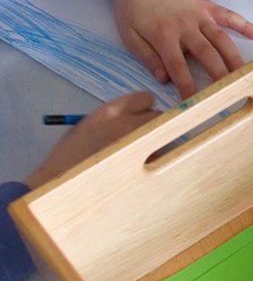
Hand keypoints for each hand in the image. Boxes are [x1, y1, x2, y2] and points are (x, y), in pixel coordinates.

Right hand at [24, 92, 158, 188]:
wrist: (62, 182)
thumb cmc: (70, 154)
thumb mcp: (87, 125)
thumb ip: (112, 118)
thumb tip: (134, 117)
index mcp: (112, 111)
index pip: (146, 98)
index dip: (143, 107)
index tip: (139, 115)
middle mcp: (130, 124)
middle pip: (159, 115)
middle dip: (152, 123)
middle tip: (141, 134)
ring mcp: (141, 145)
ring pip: (162, 136)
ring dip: (155, 141)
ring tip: (137, 152)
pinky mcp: (146, 165)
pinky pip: (160, 156)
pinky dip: (154, 159)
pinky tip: (138, 166)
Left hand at [108, 0, 252, 99]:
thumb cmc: (133, 11)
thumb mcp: (130, 37)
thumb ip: (149, 57)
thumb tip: (164, 79)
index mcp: (164, 36)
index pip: (178, 67)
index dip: (188, 86)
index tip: (196, 103)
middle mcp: (185, 25)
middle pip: (206, 53)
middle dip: (219, 74)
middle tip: (230, 91)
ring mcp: (199, 14)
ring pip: (221, 38)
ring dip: (234, 57)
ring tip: (245, 73)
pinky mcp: (207, 6)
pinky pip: (229, 16)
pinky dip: (245, 25)